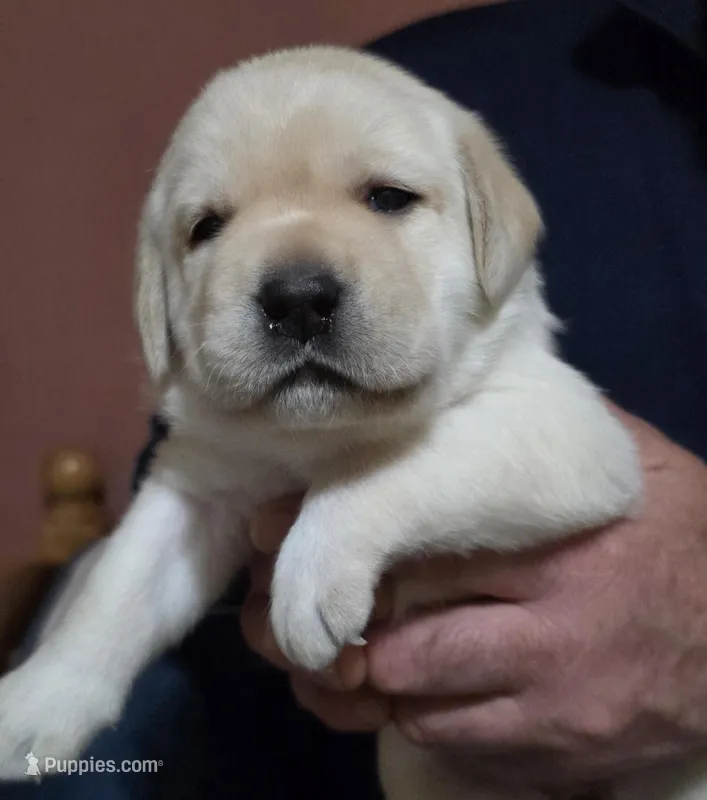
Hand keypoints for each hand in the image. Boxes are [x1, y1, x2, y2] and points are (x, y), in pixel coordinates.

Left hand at [241, 408, 706, 784]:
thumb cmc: (674, 536)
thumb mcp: (621, 464)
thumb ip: (534, 441)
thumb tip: (454, 397)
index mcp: (555, 554)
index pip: (420, 552)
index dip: (337, 547)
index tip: (277, 538)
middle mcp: (552, 641)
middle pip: (404, 652)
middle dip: (333, 639)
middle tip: (288, 616)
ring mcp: (557, 716)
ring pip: (420, 714)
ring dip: (369, 689)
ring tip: (337, 658)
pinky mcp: (564, 763)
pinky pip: (461, 755)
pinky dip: (420, 724)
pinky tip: (407, 696)